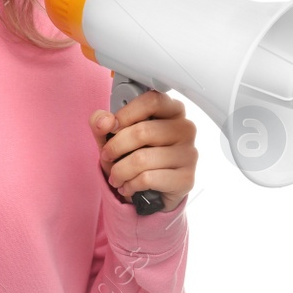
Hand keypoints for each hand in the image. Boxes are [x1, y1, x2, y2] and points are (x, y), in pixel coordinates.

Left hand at [89, 90, 197, 212]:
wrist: (149, 191)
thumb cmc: (133, 154)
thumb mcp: (112, 135)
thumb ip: (103, 122)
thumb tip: (104, 121)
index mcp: (171, 110)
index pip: (152, 101)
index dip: (126, 114)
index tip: (111, 126)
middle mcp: (185, 129)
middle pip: (143, 132)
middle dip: (115, 146)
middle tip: (106, 155)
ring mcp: (189, 154)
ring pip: (142, 159)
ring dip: (119, 170)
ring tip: (115, 176)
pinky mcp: (186, 179)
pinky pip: (148, 178)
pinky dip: (130, 184)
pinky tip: (128, 186)